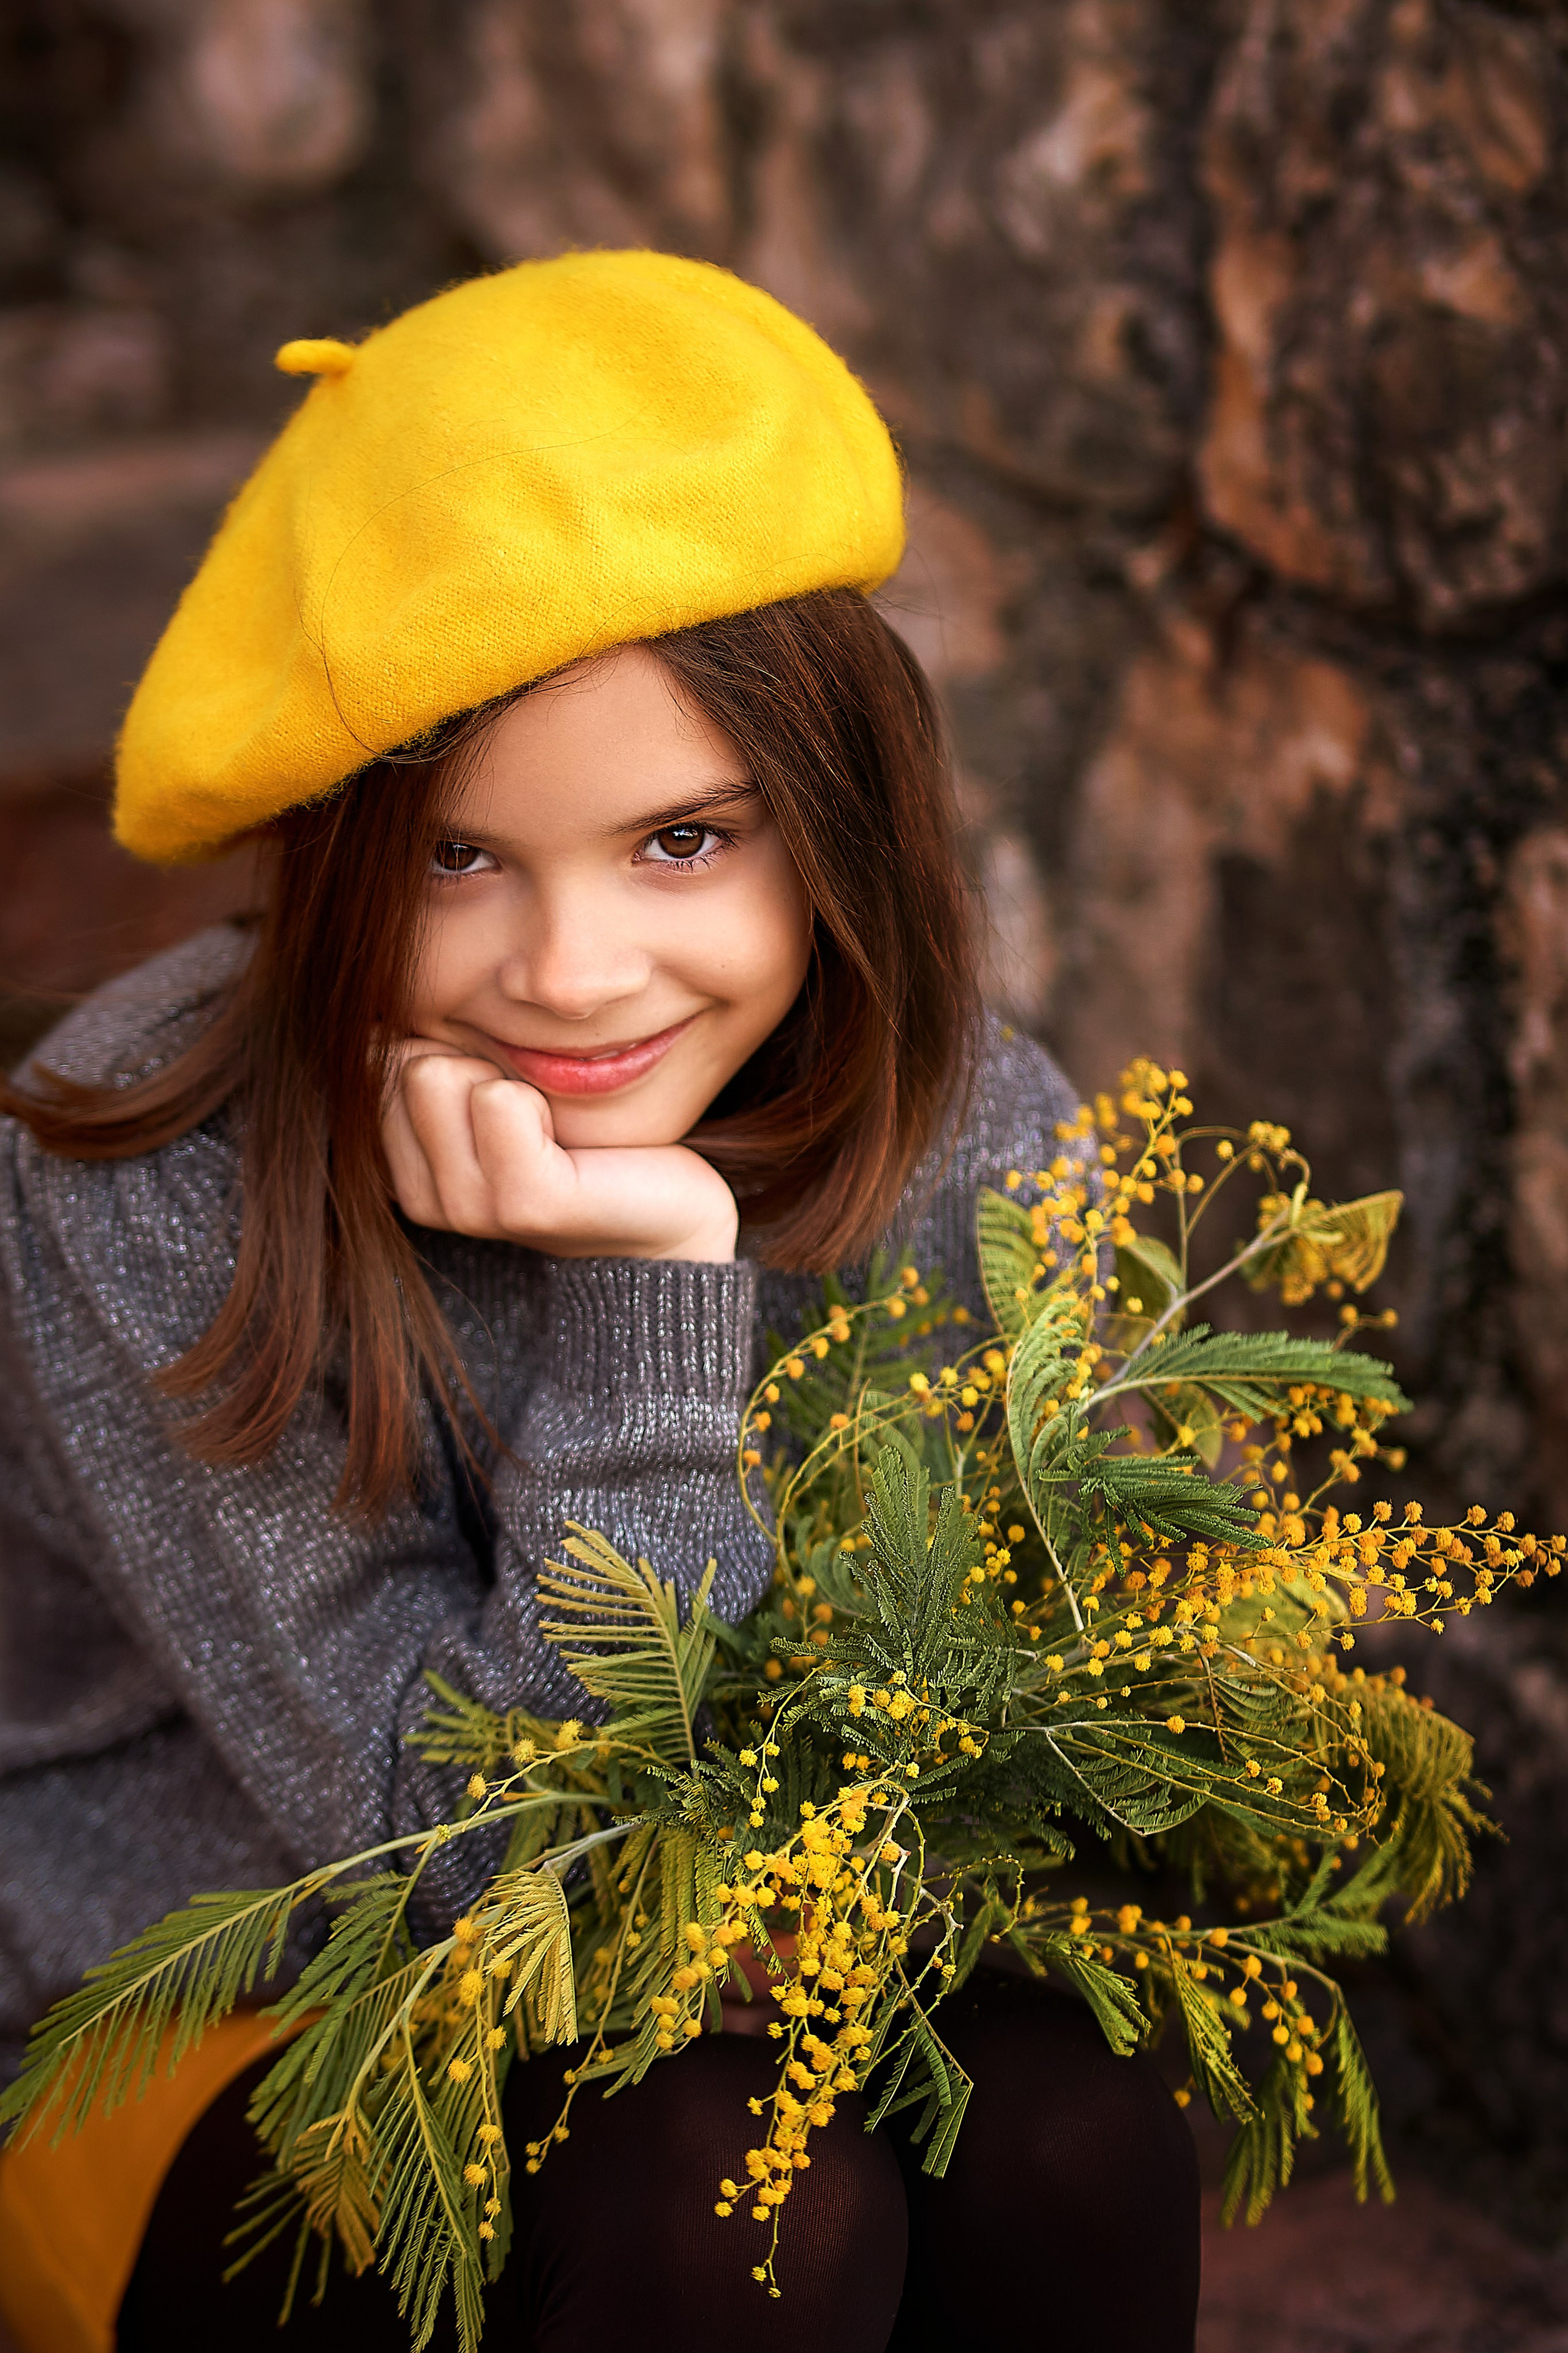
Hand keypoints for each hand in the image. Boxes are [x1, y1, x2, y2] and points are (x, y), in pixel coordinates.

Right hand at [381, 1041, 738, 1261]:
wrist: (666, 1213)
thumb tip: (381, 993)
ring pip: (438, 1075)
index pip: (379, 1059)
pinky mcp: (523, 1206)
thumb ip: (434, 1054)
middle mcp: (426, 1201)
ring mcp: (469, 1209)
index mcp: (410, 1172)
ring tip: (552, 1126)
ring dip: (509, 1080)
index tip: (503, 1100)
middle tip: (534, 1114)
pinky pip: (497, 1100)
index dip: (451, 1053)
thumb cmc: (580, 1137)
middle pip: (405, 1063)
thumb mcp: (493, 1087)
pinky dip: (540, 1098)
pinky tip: (569, 1140)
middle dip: (477, 1063)